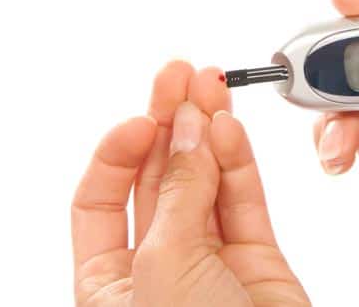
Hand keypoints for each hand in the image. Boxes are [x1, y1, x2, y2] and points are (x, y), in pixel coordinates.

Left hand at [72, 63, 309, 305]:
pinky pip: (243, 201)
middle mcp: (158, 266)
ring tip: (211, 85)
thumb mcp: (167, 268)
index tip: (143, 119)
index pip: (101, 199)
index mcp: (110, 282)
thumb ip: (181, 194)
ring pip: (204, 182)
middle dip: (168, 123)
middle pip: (157, 179)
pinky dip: (238, 162)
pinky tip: (230, 127)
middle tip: (179, 76)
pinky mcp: (257, 260)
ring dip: (207, 132)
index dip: (119, 152)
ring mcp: (210, 260)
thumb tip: (190, 130)